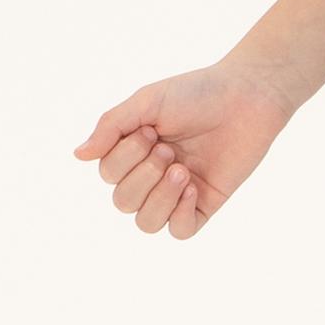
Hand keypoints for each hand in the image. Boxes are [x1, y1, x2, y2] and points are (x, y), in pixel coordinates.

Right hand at [71, 58, 301, 237]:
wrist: (246, 96)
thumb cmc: (197, 93)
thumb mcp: (146, 102)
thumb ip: (111, 127)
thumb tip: (78, 155)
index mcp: (134, 152)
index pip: (108, 175)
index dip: (125, 157)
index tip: (152, 130)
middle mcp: (152, 176)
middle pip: (123, 203)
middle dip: (142, 175)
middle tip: (168, 148)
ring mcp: (178, 193)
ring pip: (146, 223)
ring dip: (159, 197)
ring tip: (181, 170)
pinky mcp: (205, 204)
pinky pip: (180, 231)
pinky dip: (179, 213)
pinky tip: (193, 187)